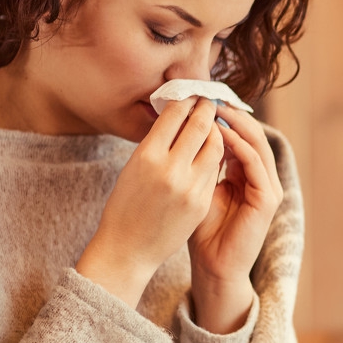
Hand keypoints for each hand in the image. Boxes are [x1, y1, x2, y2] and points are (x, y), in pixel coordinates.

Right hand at [77, 97, 222, 308]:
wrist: (128, 250)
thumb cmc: (125, 206)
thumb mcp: (133, 168)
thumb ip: (157, 144)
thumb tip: (179, 117)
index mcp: (147, 156)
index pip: (175, 114)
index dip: (187, 99)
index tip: (193, 93)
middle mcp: (171, 169)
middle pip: (200, 126)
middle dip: (208, 108)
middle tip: (211, 100)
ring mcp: (190, 187)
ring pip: (215, 146)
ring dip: (217, 131)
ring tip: (215, 124)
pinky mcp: (202, 202)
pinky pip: (215, 170)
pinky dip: (216, 156)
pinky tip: (214, 150)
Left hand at [187, 104, 283, 331]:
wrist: (213, 268)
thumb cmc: (199, 231)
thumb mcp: (197, 187)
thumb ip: (199, 162)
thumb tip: (185, 128)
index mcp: (247, 174)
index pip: (240, 135)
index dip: (222, 116)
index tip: (199, 98)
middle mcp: (262, 178)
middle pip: (252, 133)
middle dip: (231, 113)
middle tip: (208, 94)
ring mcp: (268, 188)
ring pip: (256, 142)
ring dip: (236, 123)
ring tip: (214, 107)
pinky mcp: (267, 199)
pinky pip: (254, 162)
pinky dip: (238, 144)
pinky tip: (220, 133)